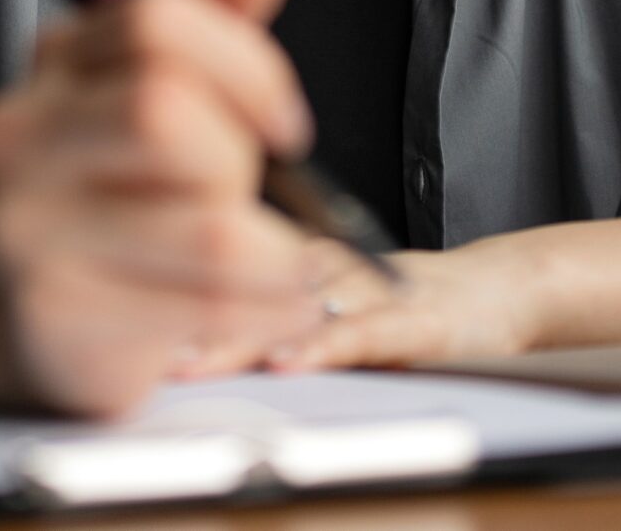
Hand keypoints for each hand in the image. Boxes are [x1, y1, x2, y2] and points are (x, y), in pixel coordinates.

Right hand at [0, 0, 330, 418]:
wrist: (31, 306)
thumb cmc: (121, 188)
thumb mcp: (166, 87)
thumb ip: (216, 17)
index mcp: (56, 61)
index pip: (155, 20)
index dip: (247, 64)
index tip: (283, 120)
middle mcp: (19, 136)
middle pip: (164, 111)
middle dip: (240, 160)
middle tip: (250, 196)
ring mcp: (27, 231)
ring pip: (209, 227)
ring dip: (276, 252)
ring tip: (275, 265)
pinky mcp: (58, 320)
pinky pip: (209, 308)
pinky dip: (271, 308)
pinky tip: (269, 307)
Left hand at [164, 234, 545, 378]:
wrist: (502, 293)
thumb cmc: (409, 301)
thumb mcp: (331, 297)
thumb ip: (270, 304)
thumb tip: (178, 335)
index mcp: (302, 258)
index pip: (229, 259)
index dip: (171, 282)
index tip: (117, 306)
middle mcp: (330, 268)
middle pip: (249, 281)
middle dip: (188, 313)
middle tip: (135, 340)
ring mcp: (371, 293)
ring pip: (297, 304)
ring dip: (240, 332)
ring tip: (188, 359)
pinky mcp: (414, 323)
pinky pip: (363, 334)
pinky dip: (324, 346)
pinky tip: (289, 362)